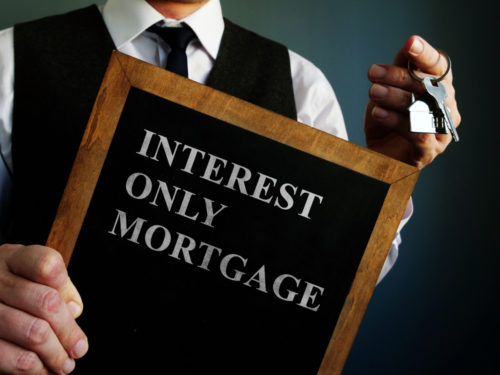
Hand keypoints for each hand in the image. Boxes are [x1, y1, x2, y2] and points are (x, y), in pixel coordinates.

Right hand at [0, 244, 87, 373]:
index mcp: (15, 259)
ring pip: (33, 333)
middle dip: (68, 331)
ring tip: (66, 365)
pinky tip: (43, 369)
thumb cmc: (16, 286)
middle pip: (46, 303)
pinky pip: (12, 358)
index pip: (47, 265)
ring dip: (55, 355)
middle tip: (80, 349)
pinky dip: (34, 369)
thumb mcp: (35, 276)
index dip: (65, 288)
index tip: (76, 311)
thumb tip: (74, 310)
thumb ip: (59, 287)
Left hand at [364, 35, 460, 167]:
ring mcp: (440, 132)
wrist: (377, 155)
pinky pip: (417, 134)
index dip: (426, 55)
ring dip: (395, 97)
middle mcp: (447, 108)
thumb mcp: (389, 90)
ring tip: (374, 92)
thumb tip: (408, 46)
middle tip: (373, 72)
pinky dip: (396, 121)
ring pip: (423, 109)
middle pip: (429, 86)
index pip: (439, 67)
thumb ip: (400, 69)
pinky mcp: (428, 152)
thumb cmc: (386, 120)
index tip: (410, 44)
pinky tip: (379, 113)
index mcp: (440, 89)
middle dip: (399, 76)